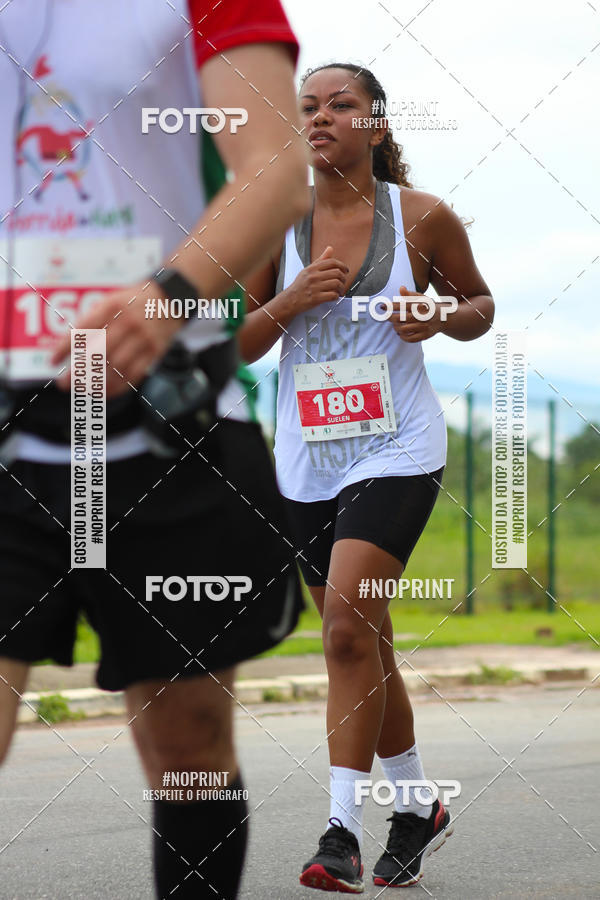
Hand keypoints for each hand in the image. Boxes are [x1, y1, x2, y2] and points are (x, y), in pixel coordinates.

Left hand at [51, 280, 181, 396]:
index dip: (65, 347)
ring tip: (83, 390)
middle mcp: (128, 322)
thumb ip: (94, 319)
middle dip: (78, 371)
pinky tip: (105, 392)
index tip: (53, 361)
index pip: (83, 329)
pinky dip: (117, 386)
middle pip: (99, 352)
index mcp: (112, 306)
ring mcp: (143, 338)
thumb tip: (70, 346)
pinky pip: (134, 374)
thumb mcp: (112, 299)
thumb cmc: (134, 301)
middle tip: (64, 384)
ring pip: (116, 367)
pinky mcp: (154, 352)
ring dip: (97, 382)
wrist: (170, 299)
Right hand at [285, 246, 348, 313]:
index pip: (332, 262)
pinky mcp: (316, 298)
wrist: (290, 300)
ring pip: (336, 284)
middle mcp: (314, 276)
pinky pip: (333, 295)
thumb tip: (330, 248)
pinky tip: (334, 296)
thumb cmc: (300, 285)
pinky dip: (337, 296)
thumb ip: (321, 260)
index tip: (345, 270)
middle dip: (343, 278)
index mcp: (312, 268)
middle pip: (337, 273)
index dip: (342, 266)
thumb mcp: (308, 270)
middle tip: (343, 281)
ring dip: (341, 288)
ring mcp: (315, 287)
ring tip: (340, 290)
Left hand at [389, 285, 443, 342]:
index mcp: (420, 305)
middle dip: (390, 317)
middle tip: (386, 316)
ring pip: (404, 329)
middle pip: (401, 318)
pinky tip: (400, 333)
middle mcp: (422, 316)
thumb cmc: (429, 307)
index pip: (402, 305)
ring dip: (396, 327)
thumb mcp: (422, 298)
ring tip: (394, 325)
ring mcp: (424, 326)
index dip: (391, 306)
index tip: (382, 306)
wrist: (444, 318)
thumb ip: (410, 294)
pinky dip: (402, 337)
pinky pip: (410, 339)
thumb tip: (401, 288)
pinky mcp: (425, 335)